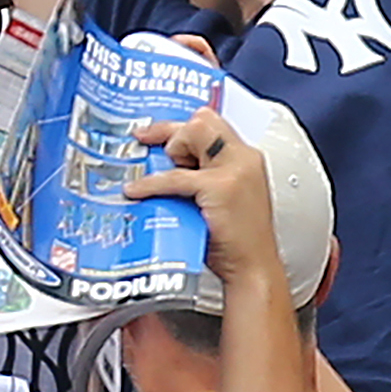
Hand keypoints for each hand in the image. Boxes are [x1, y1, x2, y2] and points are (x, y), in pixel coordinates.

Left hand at [127, 107, 284, 287]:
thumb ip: (203, 173)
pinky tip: (137, 189)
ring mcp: (234, 170)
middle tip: (155, 152)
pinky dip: (151, 183)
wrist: (253, 270)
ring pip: (192, 135)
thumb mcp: (222, 195)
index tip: (152, 133)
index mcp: (245, 158)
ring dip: (169, 151)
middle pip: (201, 121)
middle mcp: (243, 158)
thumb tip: (163, 162)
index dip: (178, 128)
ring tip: (157, 172)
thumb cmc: (234, 240)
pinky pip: (175, 177)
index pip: (209, 123)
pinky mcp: (220, 187)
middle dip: (173, 133)